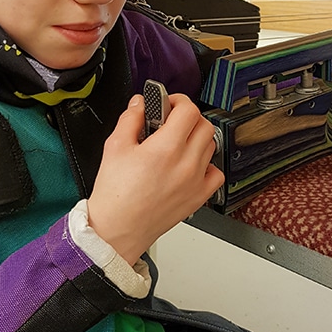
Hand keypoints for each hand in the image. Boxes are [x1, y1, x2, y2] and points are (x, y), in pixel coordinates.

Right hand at [87, 93, 224, 264]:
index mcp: (165, 148)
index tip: (167, 104)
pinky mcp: (198, 197)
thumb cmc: (115, 195)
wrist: (117, 230)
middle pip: (204, 125)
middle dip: (188, 118)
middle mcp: (186, 164)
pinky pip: (216, 174)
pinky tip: (190, 165)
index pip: (188, 110)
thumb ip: (130, 119)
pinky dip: (207, 165)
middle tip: (171, 122)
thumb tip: (140, 104)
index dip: (177, 101)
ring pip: (211, 146)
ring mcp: (195, 182)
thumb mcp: (114, 147)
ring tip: (177, 143)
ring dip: (197, 138)